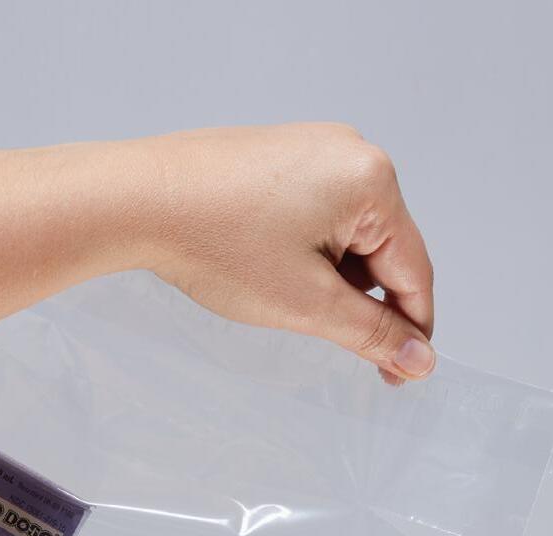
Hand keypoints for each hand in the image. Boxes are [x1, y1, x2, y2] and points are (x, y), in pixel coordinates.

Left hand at [135, 124, 436, 384]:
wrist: (133, 200)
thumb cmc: (212, 241)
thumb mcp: (304, 302)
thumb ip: (370, 332)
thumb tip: (419, 357)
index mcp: (372, 180)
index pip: (413, 270)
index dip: (410, 328)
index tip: (404, 372)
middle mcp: (350, 150)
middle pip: (379, 248)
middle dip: (354, 296)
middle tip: (314, 329)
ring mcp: (311, 146)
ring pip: (342, 233)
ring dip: (323, 274)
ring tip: (267, 287)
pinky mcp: (276, 154)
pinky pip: (309, 211)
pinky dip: (298, 248)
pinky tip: (257, 264)